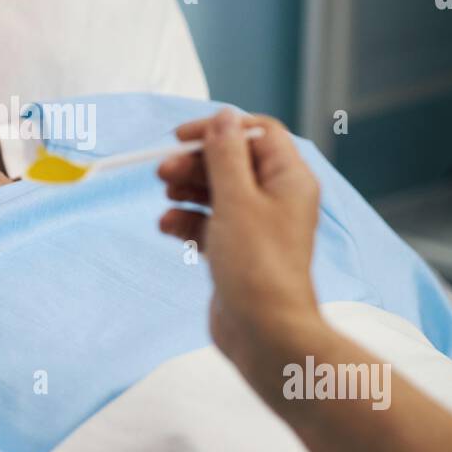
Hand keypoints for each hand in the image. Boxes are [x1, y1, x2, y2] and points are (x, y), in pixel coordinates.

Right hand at [157, 109, 322, 377]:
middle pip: (232, 162)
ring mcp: (256, 226)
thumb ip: (226, 155)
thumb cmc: (257, 265)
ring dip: (187, 191)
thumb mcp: (237, 200)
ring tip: (165, 197)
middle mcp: (277, 199)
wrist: (265, 333)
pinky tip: (168, 227)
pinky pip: (209, 223)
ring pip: (217, 192)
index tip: (182, 137)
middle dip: (195, 163)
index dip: (219, 129)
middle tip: (162, 172)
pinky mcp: (237, 251)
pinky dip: (188, 220)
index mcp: (289, 179)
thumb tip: (224, 117)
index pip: (256, 134)